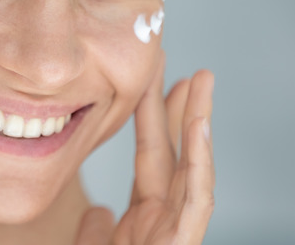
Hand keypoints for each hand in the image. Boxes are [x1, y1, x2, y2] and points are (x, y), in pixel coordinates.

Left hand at [75, 54, 214, 244]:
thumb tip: (99, 211)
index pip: (152, 156)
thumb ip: (93, 230)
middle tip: (190, 67)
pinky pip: (197, 198)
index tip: (153, 78)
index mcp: (145, 217)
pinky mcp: (183, 241)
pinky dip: (200, 162)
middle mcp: (165, 218)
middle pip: (176, 151)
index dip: (153, 116)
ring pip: (194, 166)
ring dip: (198, 120)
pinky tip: (199, 125)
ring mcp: (177, 229)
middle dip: (183, 107)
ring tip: (201, 79)